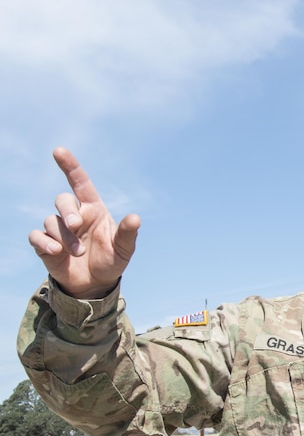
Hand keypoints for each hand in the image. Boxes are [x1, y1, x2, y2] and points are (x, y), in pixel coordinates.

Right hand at [29, 148, 139, 298]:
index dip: (70, 166)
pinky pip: (36, 235)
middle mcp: (74, 215)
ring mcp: (58, 229)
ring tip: (78, 253)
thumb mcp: (124, 249)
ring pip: (51, 221)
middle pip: (62, 200)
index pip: (80, 182)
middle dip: (68, 211)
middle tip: (76, 225)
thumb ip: (128, 234)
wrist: (95, 284)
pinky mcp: (45, 244)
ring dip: (64, 237)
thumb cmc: (111, 261)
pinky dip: (44, 242)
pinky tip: (56, 252)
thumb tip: (135, 218)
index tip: (58, 151)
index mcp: (93, 209)